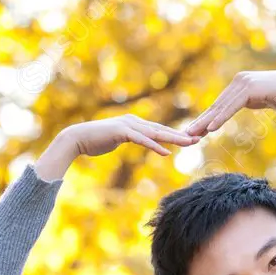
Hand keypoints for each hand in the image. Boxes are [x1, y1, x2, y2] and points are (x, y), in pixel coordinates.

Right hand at [35, 115, 198, 180]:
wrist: (77, 138)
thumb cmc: (95, 141)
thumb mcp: (117, 140)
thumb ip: (128, 139)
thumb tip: (137, 140)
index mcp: (134, 124)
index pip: (159, 130)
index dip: (175, 135)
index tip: (190, 140)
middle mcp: (134, 122)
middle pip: (162, 130)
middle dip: (181, 135)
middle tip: (199, 139)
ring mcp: (128, 126)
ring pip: (156, 133)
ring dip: (173, 139)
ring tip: (189, 144)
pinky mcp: (121, 133)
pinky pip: (142, 141)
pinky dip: (155, 146)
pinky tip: (166, 152)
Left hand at [184, 69, 275, 136]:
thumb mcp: (266, 100)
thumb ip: (254, 100)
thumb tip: (249, 103)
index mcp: (242, 85)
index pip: (221, 105)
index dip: (207, 119)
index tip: (195, 132)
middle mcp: (240, 81)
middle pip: (217, 106)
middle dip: (201, 121)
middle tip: (186, 135)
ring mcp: (245, 83)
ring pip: (222, 106)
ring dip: (206, 122)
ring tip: (193, 134)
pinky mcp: (252, 88)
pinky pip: (233, 106)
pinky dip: (221, 117)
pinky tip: (211, 128)